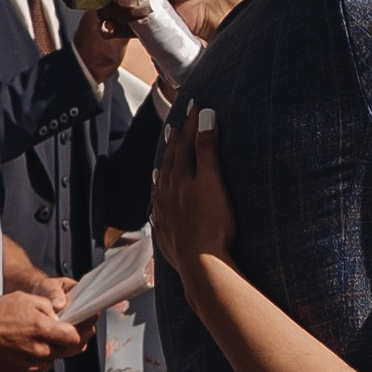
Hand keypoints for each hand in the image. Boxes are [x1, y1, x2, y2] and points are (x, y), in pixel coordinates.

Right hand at [0, 290, 80, 371]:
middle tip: (70, 334)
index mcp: (43, 329)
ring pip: (52, 360)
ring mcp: (31, 365)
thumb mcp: (25, 299)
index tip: (88, 327)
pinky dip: (36, 360)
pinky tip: (24, 349)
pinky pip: (37, 368)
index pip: (75, 337)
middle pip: (67, 351)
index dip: (83, 331)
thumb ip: (48, 307)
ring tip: (37, 339)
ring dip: (51, 351)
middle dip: (71, 342)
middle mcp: (40, 350)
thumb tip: (60, 315)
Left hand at [156, 104, 233, 279]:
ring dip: (165, 168)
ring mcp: (165, 215)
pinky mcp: (166, 235)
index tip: (195, 106)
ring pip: (161, 184)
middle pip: (170, 161)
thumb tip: (205, 116)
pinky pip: (159, 210)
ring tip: (165, 158)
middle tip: (176, 125)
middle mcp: (167, 194)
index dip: (191, 123)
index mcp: (180, 178)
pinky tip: (160, 201)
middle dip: (175, 141)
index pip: (185, 143)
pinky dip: (160, 199)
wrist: (201, 265)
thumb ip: (207, 148)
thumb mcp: (213, 181)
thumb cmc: (212, 224)